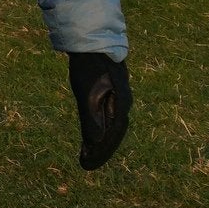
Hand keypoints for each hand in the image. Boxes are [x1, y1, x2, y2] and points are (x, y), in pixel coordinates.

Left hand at [67, 51, 130, 169]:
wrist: (94, 41)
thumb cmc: (89, 66)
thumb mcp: (87, 92)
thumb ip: (92, 117)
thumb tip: (97, 141)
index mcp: (120, 105)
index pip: (112, 136)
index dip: (101, 152)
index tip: (87, 165)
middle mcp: (123, 103)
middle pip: (113, 133)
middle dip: (100, 151)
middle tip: (85, 165)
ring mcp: (118, 97)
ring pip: (111, 126)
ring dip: (100, 141)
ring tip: (86, 155)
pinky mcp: (110, 93)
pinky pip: (107, 116)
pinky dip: (98, 128)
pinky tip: (90, 135)